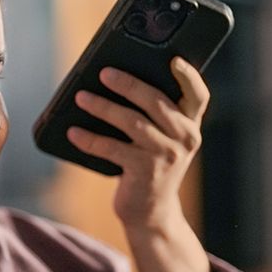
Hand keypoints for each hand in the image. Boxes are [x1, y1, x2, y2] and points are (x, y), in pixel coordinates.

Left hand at [66, 57, 221, 271]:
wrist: (151, 212)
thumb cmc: (151, 164)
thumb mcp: (161, 139)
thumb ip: (153, 114)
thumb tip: (114, 79)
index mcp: (190, 125)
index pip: (198, 96)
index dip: (189, 76)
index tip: (174, 59)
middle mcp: (184, 140)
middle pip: (157, 102)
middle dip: (129, 84)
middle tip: (104, 73)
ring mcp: (166, 157)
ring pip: (133, 123)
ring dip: (103, 108)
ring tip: (81, 97)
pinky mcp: (145, 173)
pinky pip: (113, 149)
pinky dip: (90, 140)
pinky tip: (73, 133)